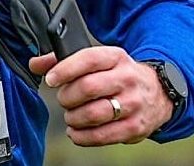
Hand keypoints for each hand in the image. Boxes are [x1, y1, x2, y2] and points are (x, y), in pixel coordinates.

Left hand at [28, 46, 171, 145]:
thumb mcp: (98, 60)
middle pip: (88, 88)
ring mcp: (133, 104)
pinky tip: (76, 132)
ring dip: (74, 117)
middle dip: (67, 96)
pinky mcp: (135, 127)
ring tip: (70, 115)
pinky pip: (103, 136)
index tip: (51, 79)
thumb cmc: (118, 75)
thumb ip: (64, 60)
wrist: (158, 92)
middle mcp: (127, 79)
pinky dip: (83, 137)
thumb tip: (35, 64)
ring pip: (94, 114)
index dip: (65, 69)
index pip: (88, 59)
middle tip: (63, 99)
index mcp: (116, 57)